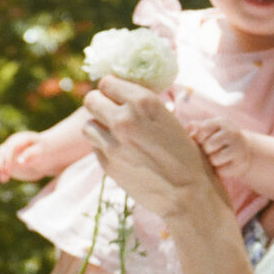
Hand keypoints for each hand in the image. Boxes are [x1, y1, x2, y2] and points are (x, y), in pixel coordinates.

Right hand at [0, 131, 44, 184]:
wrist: (45, 155)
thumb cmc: (45, 152)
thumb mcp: (42, 153)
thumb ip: (32, 155)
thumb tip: (19, 162)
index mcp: (19, 139)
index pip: (9, 147)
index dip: (6, 159)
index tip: (7, 172)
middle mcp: (10, 144)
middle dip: (0, 167)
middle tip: (5, 180)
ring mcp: (5, 153)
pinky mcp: (3, 161)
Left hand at [82, 76, 228, 222]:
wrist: (186, 191)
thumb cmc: (184, 152)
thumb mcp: (167, 117)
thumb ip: (142, 105)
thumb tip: (122, 95)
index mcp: (143, 101)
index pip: (107, 82)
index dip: (110, 89)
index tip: (115, 95)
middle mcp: (124, 118)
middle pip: (91, 99)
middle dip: (99, 104)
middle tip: (109, 111)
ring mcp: (113, 142)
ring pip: (87, 124)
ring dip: (98, 126)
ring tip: (113, 133)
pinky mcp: (107, 163)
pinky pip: (95, 146)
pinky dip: (103, 146)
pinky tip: (120, 151)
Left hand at [187, 118, 251, 183]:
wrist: (245, 152)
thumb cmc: (220, 140)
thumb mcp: (210, 130)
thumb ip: (196, 128)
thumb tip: (190, 127)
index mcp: (222, 122)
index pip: (201, 132)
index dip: (199, 140)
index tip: (205, 140)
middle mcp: (232, 132)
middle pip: (208, 146)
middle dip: (207, 151)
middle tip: (214, 150)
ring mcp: (238, 147)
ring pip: (214, 159)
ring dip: (213, 161)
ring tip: (220, 157)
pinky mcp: (241, 163)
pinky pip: (221, 171)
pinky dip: (220, 170)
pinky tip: (226, 164)